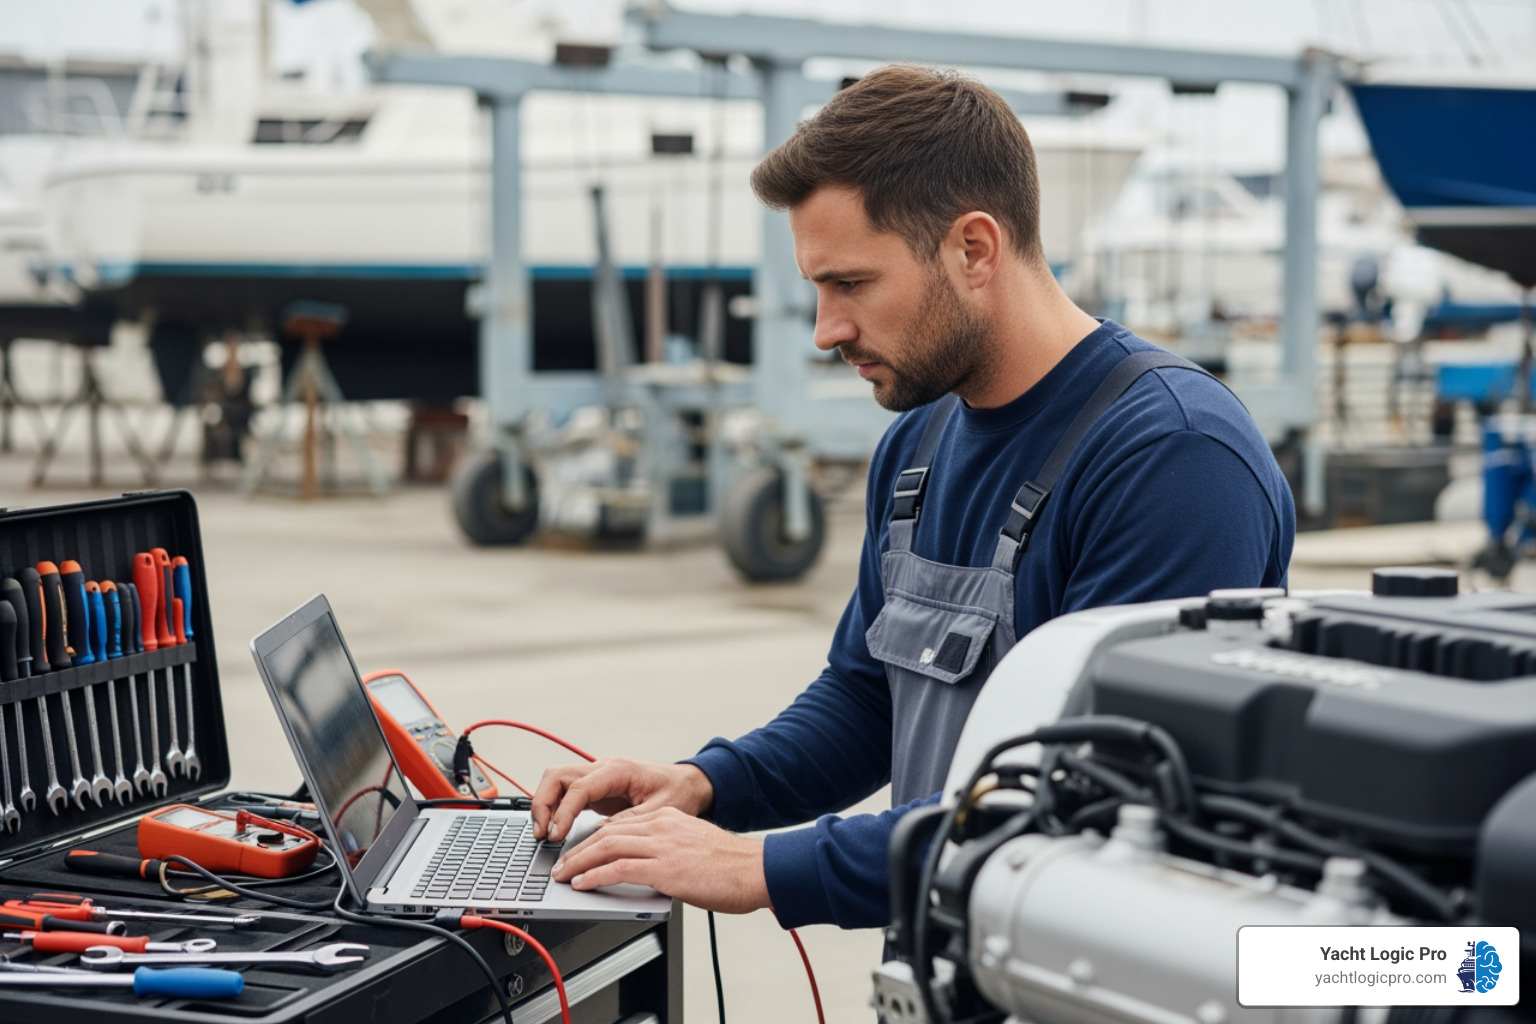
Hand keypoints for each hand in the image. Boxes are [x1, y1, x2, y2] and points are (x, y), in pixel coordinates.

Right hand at [531, 758, 713, 841]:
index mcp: (618, 770)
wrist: (689, 783)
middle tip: (542, 834)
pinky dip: (555, 809)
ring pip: (556, 782)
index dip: (563, 812)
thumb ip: (630, 822)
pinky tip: (556, 830)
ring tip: (544, 835)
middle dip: (543, 804)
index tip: (557, 835)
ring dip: (545, 806)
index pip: (578, 787)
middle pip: (556, 776)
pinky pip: (566, 793)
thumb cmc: (678, 792)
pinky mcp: (596, 788)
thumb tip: (601, 834)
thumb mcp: (660, 811)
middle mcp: (603, 768)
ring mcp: (597, 777)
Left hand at [551, 807, 769, 913]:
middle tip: (561, 863)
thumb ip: (669, 851)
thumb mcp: (695, 848)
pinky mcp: (663, 868)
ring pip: (606, 847)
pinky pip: (618, 868)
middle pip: (606, 832)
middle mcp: (662, 826)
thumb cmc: (732, 867)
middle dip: (579, 849)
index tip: (580, 850)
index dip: (594, 838)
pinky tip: (582, 883)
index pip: (620, 824)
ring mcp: (662, 845)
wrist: (756, 871)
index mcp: (669, 819)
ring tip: (564, 875)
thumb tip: (650, 869)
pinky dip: (594, 875)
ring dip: (578, 862)